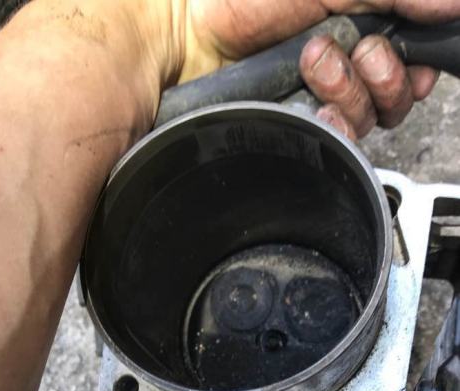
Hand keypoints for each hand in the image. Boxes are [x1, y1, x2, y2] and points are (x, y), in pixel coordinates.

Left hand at [180, 0, 459, 138]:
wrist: (191, 35)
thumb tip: (451, 4)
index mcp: (361, 24)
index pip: (415, 56)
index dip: (420, 63)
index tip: (416, 54)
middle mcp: (348, 65)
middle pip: (400, 95)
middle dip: (382, 73)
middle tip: (352, 49)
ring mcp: (324, 101)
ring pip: (371, 119)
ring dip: (349, 91)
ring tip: (312, 64)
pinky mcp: (302, 128)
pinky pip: (339, 142)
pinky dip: (333, 125)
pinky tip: (313, 107)